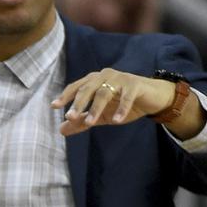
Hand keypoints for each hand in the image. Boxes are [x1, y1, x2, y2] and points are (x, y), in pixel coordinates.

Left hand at [51, 67, 180, 135]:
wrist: (152, 99)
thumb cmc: (123, 104)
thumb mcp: (101, 115)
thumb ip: (81, 121)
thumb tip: (61, 130)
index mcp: (94, 80)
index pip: (76, 87)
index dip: (65, 96)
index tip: (54, 106)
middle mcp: (104, 76)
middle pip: (87, 89)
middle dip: (78, 104)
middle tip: (69, 117)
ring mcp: (120, 78)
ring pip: (104, 93)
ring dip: (96, 108)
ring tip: (90, 123)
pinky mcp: (135, 84)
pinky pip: (126, 96)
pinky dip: (121, 109)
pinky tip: (116, 121)